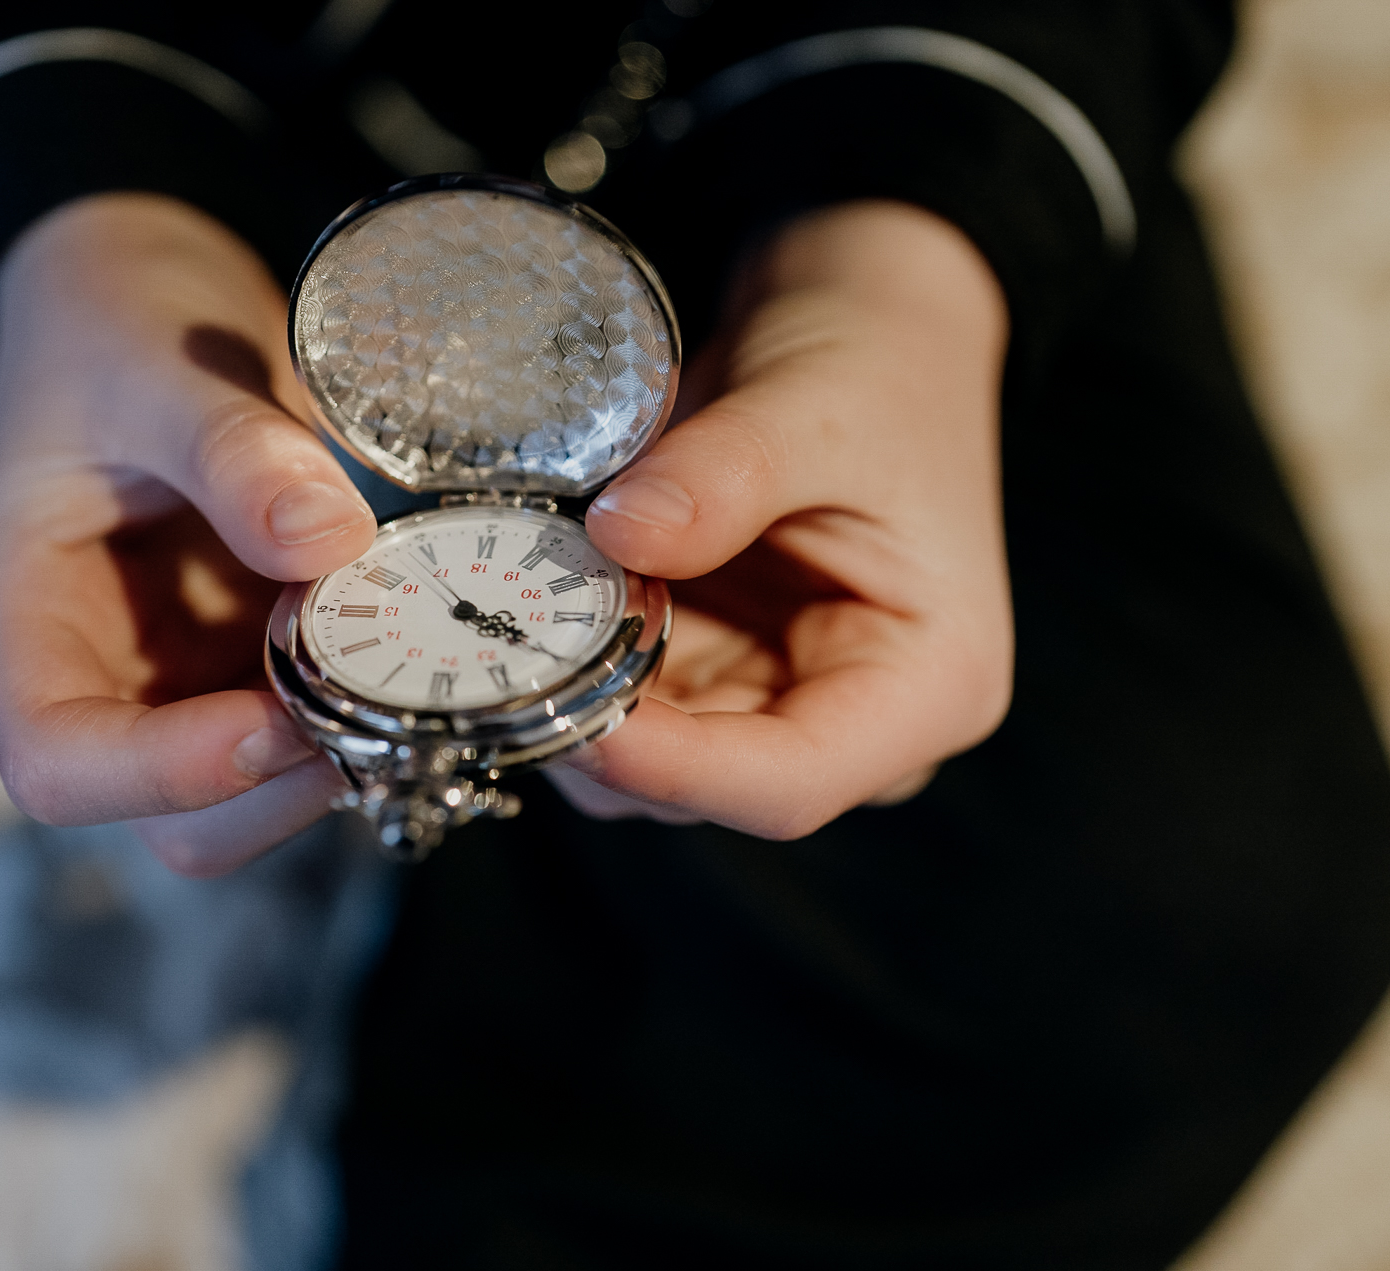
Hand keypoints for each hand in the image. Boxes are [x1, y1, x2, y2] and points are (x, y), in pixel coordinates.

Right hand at [0, 193, 374, 875]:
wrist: (135, 296)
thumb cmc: (105, 328)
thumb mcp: (153, 368)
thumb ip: (230, 451)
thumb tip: (328, 543)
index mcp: (21, 619)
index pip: (57, 763)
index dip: (166, 772)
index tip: (278, 716)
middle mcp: (98, 677)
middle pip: (174, 820)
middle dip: (281, 780)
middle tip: (376, 691)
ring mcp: (184, 684)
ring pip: (258, 800)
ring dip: (339, 757)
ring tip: (405, 658)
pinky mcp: (255, 666)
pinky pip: (315, 736)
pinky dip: (373, 716)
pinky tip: (423, 646)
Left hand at [547, 200, 1012, 837]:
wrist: (870, 326)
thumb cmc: (881, 370)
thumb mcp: (812, 407)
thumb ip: (722, 477)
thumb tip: (619, 536)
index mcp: (927, 687)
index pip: (789, 782)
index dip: (671, 768)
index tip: (571, 712)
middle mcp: (855, 722)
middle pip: (702, 785)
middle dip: (599, 726)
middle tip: (504, 644)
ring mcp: (775, 704)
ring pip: (645, 758)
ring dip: (571, 694)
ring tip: (518, 598)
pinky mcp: (712, 674)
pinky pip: (625, 700)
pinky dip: (570, 660)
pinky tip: (534, 592)